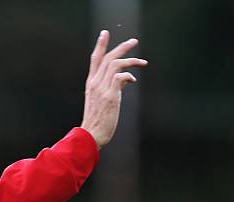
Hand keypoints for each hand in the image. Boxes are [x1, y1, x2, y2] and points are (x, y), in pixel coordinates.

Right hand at [80, 30, 147, 148]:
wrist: (90, 135)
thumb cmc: (97, 120)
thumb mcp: (102, 100)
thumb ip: (113, 87)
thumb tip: (126, 78)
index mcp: (91, 83)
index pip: (95, 59)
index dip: (100, 45)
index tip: (105, 33)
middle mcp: (95, 83)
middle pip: (108, 58)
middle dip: (122, 48)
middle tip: (134, 41)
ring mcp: (102, 89)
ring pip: (115, 64)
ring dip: (131, 60)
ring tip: (143, 62)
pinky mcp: (110, 96)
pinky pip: (120, 77)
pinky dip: (129, 75)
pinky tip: (134, 80)